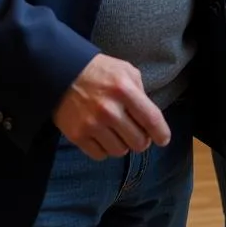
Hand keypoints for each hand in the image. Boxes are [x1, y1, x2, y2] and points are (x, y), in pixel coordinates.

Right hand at [53, 53, 170, 159]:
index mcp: (125, 90)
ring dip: (123, 145)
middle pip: (138, 141)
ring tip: (120, 133)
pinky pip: (100, 155)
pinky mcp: (77, 136)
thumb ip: (140, 91)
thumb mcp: (126, 71)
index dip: (161, 133)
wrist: (62, 73)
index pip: (151, 119)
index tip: (164, 140)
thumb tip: (148, 116)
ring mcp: (92, 125)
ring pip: (120, 151)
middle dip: (143, 141)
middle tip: (139, 135)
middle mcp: (109, 110)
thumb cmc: (100, 71)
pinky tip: (104, 137)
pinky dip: (105, 149)